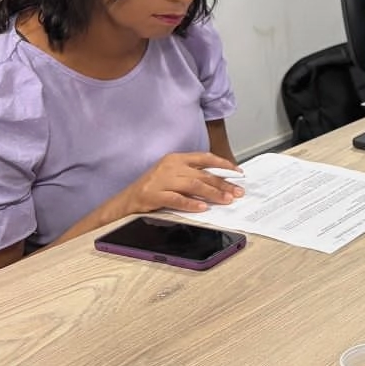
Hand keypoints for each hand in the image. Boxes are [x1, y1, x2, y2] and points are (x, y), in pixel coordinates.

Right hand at [123, 152, 242, 214]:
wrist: (126, 200)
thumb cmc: (153, 187)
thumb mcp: (173, 174)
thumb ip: (193, 174)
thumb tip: (219, 181)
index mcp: (177, 158)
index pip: (205, 158)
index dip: (224, 164)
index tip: (238, 173)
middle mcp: (170, 166)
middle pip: (203, 174)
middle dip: (223, 184)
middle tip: (237, 192)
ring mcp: (161, 180)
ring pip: (193, 185)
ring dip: (212, 193)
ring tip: (226, 200)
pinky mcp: (153, 195)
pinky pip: (176, 199)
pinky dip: (191, 204)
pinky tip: (203, 208)